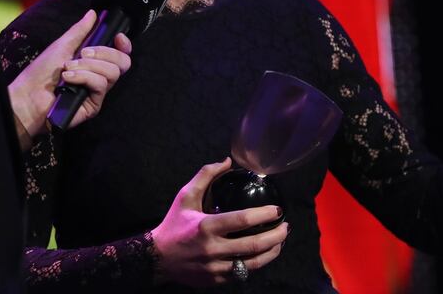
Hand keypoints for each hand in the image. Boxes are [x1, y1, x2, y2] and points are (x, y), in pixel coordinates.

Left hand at [8, 10, 131, 145]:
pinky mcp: (93, 105)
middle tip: (83, 53)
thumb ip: (80, 30)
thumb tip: (93, 13)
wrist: (27, 95)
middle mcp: (99, 77)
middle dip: (103, 53)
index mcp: (95, 62)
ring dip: (88, 66)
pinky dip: (84, 77)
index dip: (124, 44)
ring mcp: (97, 92)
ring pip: (112, 73)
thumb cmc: (41, 72)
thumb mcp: (62, 45)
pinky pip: (100, 85)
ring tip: (67, 68)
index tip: (118, 37)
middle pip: (123, 62)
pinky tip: (68, 78)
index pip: (121, 54)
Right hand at [151, 158, 288, 286]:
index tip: (277, 209)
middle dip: (276, 236)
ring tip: (280, 241)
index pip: (242, 220)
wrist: (158, 258)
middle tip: (285, 226)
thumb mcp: (185, 196)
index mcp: (206, 226)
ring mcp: (215, 268)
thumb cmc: (174, 224)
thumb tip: (227, 161)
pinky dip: (256, 263)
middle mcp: (212, 249)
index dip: (264, 214)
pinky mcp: (216, 280)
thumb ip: (206, 176)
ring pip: (253, 264)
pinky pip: (242, 273)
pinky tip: (263, 254)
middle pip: (253, 245)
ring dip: (272, 252)